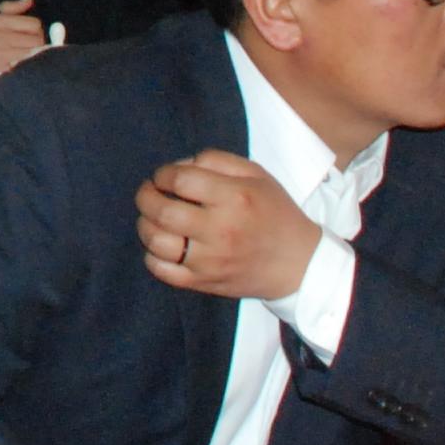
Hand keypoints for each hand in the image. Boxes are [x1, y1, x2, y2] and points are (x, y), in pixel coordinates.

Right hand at [0, 2, 49, 97]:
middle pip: (37, 40)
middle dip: (35, 44)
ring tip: (21, 57)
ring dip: (32, 57)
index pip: (34, 24)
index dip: (34, 30)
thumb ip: (10, 9)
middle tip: (25, 47)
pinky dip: (26, 67)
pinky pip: (26, 67)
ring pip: (35, 55)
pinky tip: (17, 67)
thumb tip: (29, 1)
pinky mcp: (2, 72)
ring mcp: (0, 56)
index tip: (27, 35)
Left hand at [136, 151, 324, 299]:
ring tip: (151, 217)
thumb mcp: (256, 175)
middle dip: (146, 196)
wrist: (299, 264)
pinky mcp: (204, 283)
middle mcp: (220, 230)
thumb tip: (179, 166)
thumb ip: (217, 160)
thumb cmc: (275, 213)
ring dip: (145, 225)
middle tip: (149, 192)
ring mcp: (210, 261)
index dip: (163, 174)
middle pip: (163, 211)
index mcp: (234, 198)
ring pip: (157, 242)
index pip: (181, 180)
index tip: (163, 176)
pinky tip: (159, 244)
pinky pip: (163, 271)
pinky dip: (151, 256)